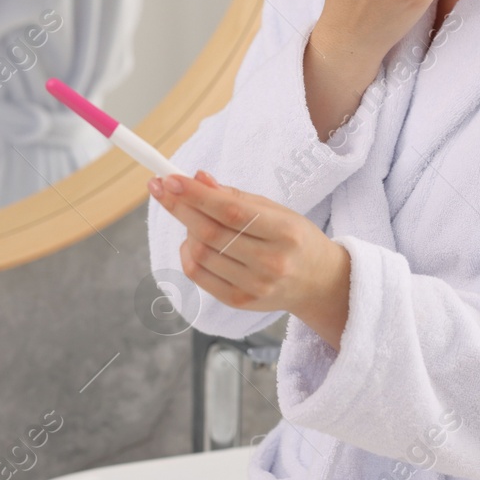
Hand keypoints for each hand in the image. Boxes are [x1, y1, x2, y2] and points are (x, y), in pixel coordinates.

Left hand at [149, 169, 352, 350]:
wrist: (318, 282)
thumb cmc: (294, 239)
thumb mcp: (277, 210)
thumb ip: (235, 196)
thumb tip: (198, 178)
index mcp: (284, 232)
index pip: (230, 211)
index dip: (195, 195)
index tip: (170, 178)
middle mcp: (271, 263)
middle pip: (210, 233)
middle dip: (179, 206)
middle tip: (161, 187)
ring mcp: (254, 286)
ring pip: (200, 254)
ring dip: (185, 229)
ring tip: (190, 216)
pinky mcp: (239, 302)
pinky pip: (198, 275)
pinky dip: (187, 254)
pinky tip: (192, 241)